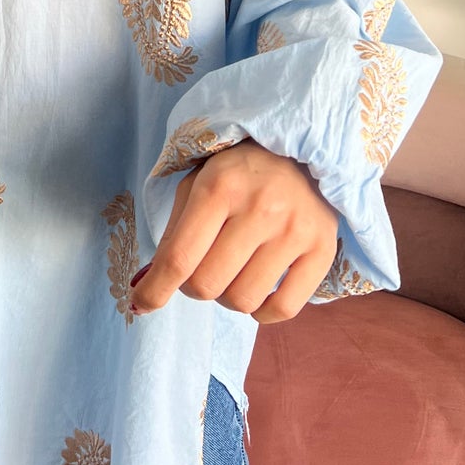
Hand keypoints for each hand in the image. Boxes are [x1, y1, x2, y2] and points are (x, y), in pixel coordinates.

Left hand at [130, 142, 337, 323]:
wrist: (301, 152)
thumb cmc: (239, 172)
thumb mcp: (197, 184)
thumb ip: (173, 234)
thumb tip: (146, 288)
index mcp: (220, 187)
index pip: (180, 258)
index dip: (155, 289)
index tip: (142, 302)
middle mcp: (260, 207)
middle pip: (208, 286)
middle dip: (194, 287)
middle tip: (201, 269)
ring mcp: (295, 230)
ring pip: (243, 301)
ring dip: (228, 297)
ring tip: (233, 272)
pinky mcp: (322, 249)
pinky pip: (284, 308)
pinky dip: (263, 312)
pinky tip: (258, 289)